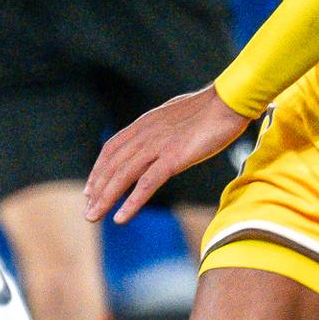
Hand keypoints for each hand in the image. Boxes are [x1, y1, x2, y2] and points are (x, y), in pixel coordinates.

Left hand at [86, 86, 248, 224]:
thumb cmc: (211, 110)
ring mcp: (159, 145)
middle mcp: (146, 133)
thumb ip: (164, 128)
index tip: (91, 189)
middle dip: (97, 190)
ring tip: (94, 217)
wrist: (230, 102)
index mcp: (146, 123)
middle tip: (89, 212)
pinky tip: (121, 217)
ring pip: (123, 175)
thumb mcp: (178, 117)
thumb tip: (164, 137)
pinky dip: (132, 202)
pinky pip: (147, 183)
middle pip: (112, 165)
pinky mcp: (174, 157)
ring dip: (106, 198)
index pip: (112, 148)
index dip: (98, 170)